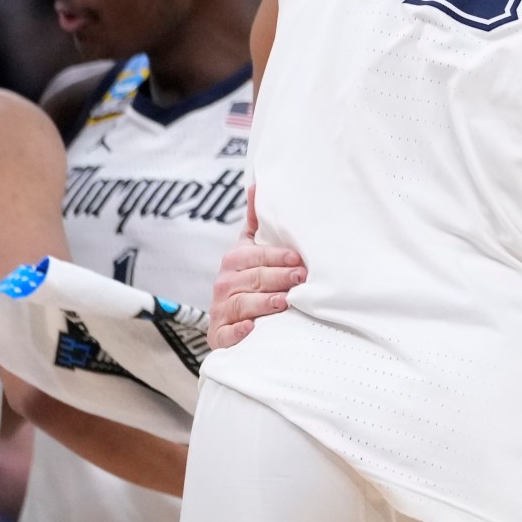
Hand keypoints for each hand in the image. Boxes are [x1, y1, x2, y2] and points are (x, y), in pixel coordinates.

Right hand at [209, 195, 304, 351]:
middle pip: (252, 279)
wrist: (230, 323)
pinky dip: (239, 331)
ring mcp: (221, 311)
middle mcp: (224, 284)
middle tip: (300, 279)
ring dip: (263, 302)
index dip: (276, 257)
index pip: (253, 256)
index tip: (297, 259)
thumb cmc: (248, 281)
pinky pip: (228, 333)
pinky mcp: (221, 335)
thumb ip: (256, 223)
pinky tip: (253, 328)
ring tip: (284, 302)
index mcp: (234, 261)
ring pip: (242, 303)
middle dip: (277, 278)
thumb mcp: (249, 250)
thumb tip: (256, 186)